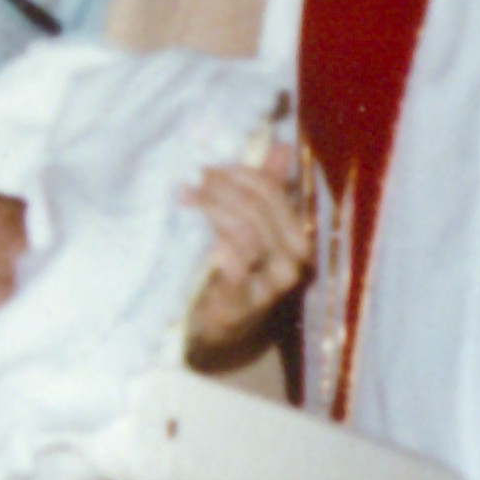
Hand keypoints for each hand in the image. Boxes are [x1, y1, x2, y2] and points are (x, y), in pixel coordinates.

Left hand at [184, 139, 310, 364]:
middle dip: (224, 189)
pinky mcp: (239, 308)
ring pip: (248, 235)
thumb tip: (280, 146)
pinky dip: (219, 249)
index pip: (275, 193)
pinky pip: (235, 271)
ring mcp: (268, 288)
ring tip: (185, 196)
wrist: (220, 333)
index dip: (242, 174)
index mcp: (294, 236)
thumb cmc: (237, 273)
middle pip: (260, 211)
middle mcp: (290, 262)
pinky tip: (202, 237)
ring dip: (215, 210)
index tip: (209, 166)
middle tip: (193, 179)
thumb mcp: (251, 227)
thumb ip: (265, 188)